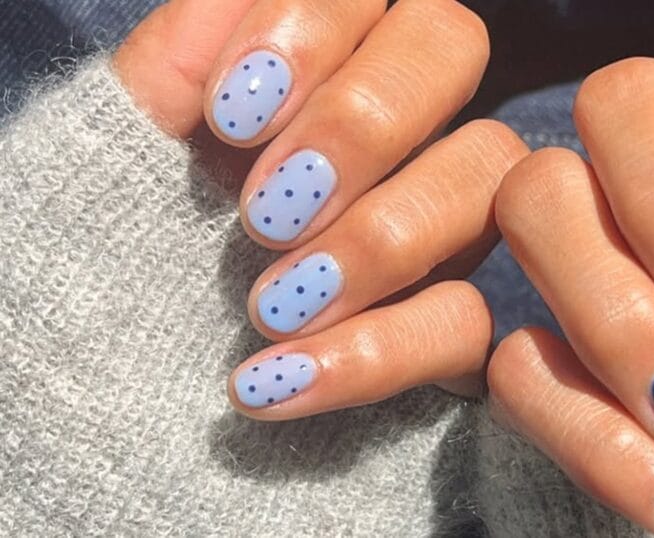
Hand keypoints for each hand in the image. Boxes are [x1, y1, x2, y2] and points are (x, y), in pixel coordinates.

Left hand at [113, 0, 527, 418]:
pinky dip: (374, 352)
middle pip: (454, 45)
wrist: (118, 370)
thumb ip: (179, 61)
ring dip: (380, 243)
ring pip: (486, 180)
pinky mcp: (448, 323)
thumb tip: (243, 11)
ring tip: (269, 308)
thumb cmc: (118, 242)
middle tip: (265, 211)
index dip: (320, 32)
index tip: (230, 118)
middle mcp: (398, 124)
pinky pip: (467, 322)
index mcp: (323, 63)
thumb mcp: (123, 144)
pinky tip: (277, 379)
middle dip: (361, 123)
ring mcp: (438, 220)